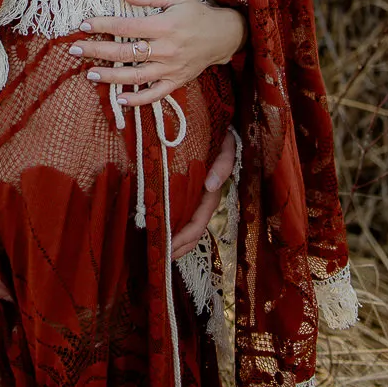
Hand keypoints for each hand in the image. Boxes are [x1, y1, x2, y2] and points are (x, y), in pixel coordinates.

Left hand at [69, 0, 244, 108]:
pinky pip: (155, 94)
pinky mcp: (176, 81)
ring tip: (89, 74)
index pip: (127, 27)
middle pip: (126, 53)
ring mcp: (171, 68)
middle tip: (75, 49)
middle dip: (97, 51)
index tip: (84, 24)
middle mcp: (166, 49)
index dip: (103, 25)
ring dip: (111, 77)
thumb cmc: (196, 13)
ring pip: (136, 76)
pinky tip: (119, 100)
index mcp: (165, 26)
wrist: (222, 36)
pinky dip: (138, 100)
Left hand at [170, 129, 236, 260]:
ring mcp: (198, 196)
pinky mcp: (190, 191)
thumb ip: (223, 165)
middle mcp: (205, 198)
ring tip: (160, 252)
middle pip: (194, 230)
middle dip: (180, 247)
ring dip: (177, 242)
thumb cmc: (223, 137)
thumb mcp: (227, 148)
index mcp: (212, 192)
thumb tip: (211, 186)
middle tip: (160, 258)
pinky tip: (161, 231)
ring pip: (188, 225)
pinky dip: (173, 225)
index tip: (168, 248)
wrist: (221, 128)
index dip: (184, 237)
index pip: (198, 222)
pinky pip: (182, 213)